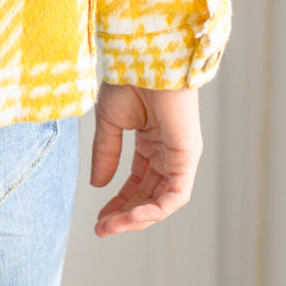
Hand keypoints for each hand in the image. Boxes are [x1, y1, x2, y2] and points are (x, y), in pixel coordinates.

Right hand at [90, 82, 201, 236]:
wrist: (144, 56)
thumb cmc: (129, 77)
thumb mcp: (109, 121)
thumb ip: (106, 154)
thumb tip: (98, 186)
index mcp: (152, 140)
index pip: (138, 181)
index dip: (118, 201)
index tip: (98, 217)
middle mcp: (169, 152)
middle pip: (150, 195)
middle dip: (125, 214)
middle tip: (102, 229)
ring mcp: (180, 156)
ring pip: (163, 201)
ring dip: (137, 217)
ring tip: (112, 226)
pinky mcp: (188, 157)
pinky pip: (175, 196)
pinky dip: (155, 210)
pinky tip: (131, 216)